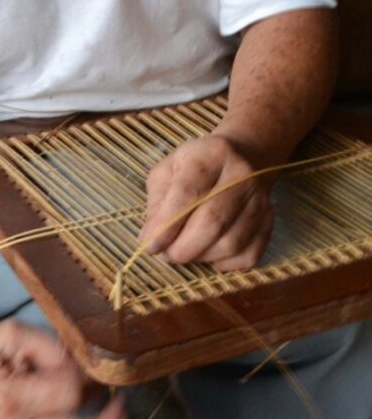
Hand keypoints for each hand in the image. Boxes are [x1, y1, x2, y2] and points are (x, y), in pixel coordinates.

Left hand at [138, 134, 274, 270]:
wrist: (244, 154)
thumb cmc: (197, 165)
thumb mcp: (169, 170)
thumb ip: (157, 203)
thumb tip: (152, 241)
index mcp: (210, 154)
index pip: (187, 193)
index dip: (167, 225)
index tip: (150, 246)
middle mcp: (240, 174)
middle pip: (212, 221)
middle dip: (184, 248)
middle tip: (167, 255)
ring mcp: (259, 198)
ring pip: (231, 243)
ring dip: (203, 257)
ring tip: (187, 251)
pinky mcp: (269, 219)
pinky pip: (250, 254)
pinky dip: (227, 264)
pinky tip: (212, 256)